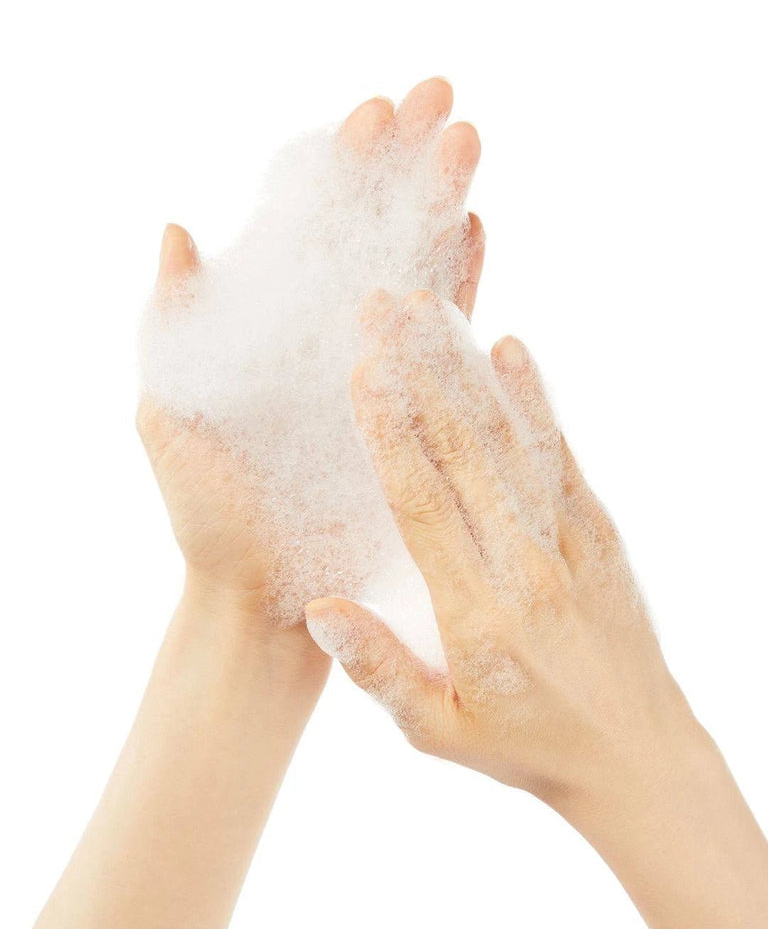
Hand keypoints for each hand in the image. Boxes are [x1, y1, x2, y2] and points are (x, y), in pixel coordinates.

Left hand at [137, 79, 483, 638]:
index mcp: (271, 320)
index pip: (309, 221)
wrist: (262, 591)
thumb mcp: (173, 411)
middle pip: (373, 227)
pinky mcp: (414, 406)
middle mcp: (327, 330)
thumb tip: (178, 230)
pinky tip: (476, 230)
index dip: (340, 164)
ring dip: (443, 201)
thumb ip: (176, 324)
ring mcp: (375, 364)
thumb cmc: (208, 509)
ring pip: (417, 266)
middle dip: (404, 159)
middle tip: (441, 95)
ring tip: (468, 140)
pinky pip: (445, 336)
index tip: (370, 114)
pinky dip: (461, 282)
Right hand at [306, 290, 767, 927]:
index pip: (424, 505)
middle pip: (465, 452)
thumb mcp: (439, 733)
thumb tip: (320, 608)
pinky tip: (512, 351)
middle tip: (386, 307)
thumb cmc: (527, 747)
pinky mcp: (600, 534)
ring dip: (469, 370)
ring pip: (512, 441)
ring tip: (435, 310)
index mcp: (478, 614)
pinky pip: (563, 457)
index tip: (366, 370)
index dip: (392, 434)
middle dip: (421, 372)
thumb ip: (380, 669)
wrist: (637, 756)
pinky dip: (537, 401)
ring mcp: (570, 543)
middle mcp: (527, 565)